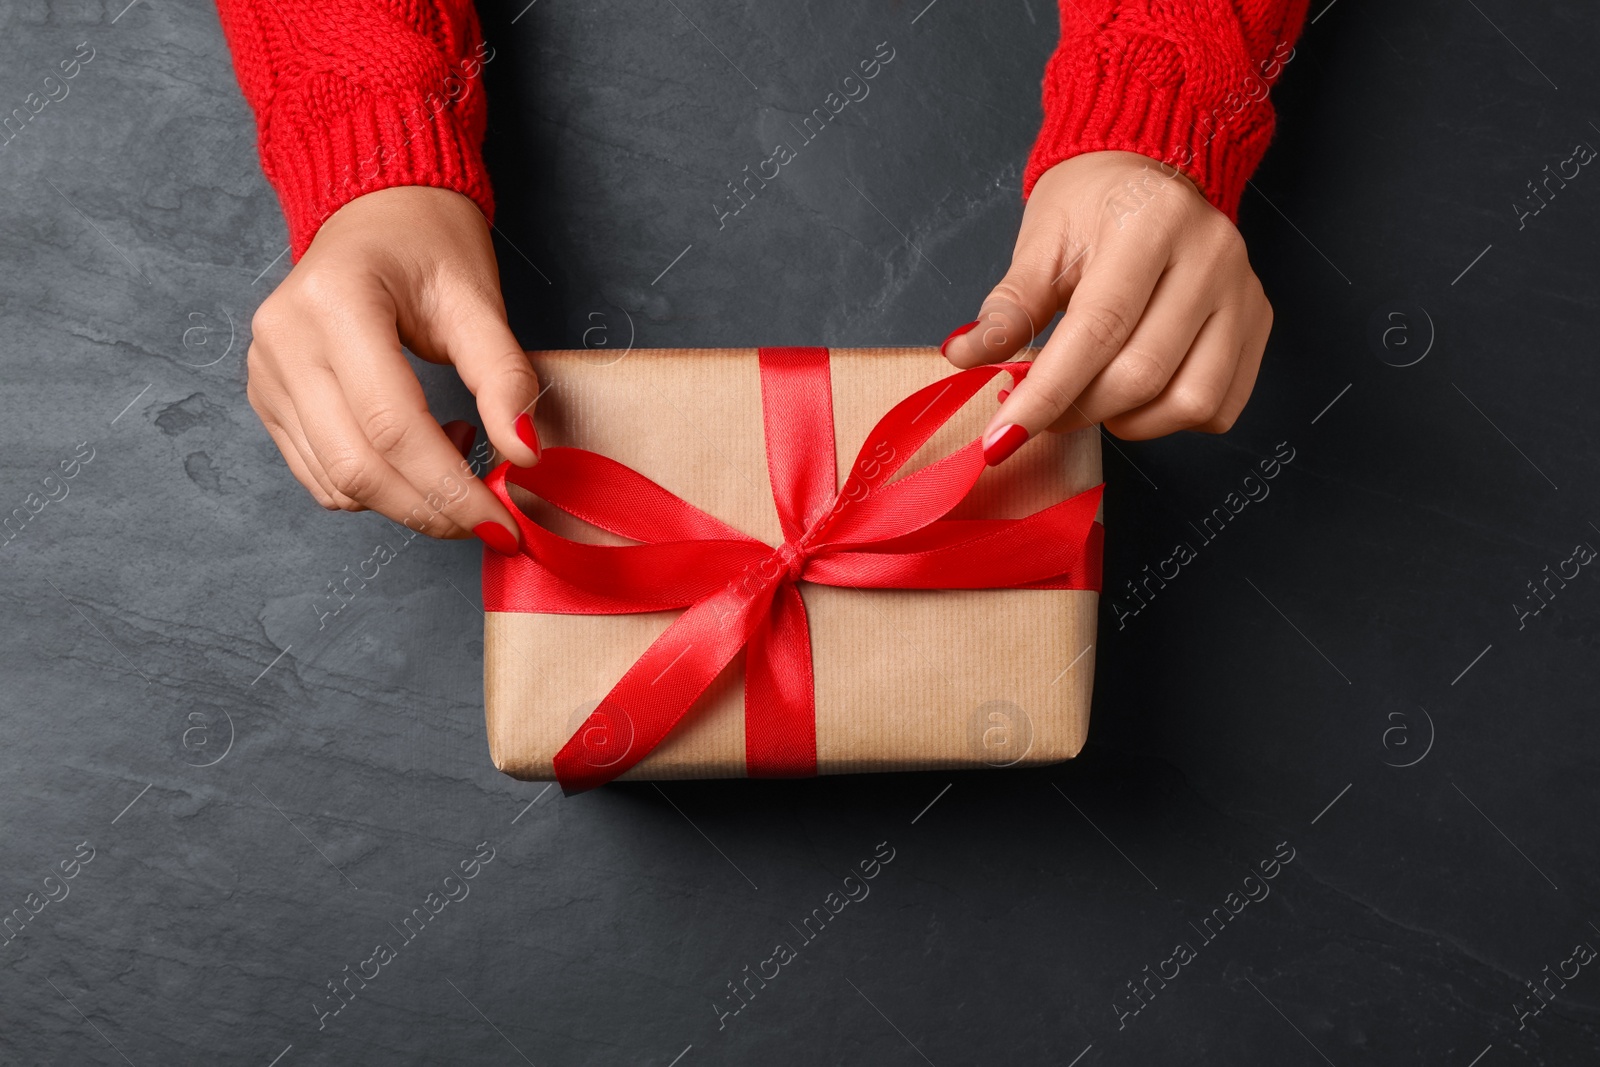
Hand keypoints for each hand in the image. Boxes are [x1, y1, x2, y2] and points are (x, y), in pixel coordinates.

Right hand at [247, 186, 540, 552]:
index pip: (393, 426)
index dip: (451, 489)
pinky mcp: (266, 397)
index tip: (504, 525)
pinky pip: (321, 474)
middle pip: (358, 466)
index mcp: (335, 302)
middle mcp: (284, 339)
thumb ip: (504, 378)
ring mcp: (265, 371)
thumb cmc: (429, 246)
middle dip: (432, 510)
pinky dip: (378, 487)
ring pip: (337, 482)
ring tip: (459, 450)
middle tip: (491, 520)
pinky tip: (419, 448)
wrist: (376, 213)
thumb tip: (524, 455)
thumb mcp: (478, 301)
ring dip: (408, 500)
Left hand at [940, 151, 1271, 464]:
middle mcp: (1211, 256)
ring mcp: (1243, 291)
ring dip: (1128, 422)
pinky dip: (1170, 419)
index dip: (1046, 394)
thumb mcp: (1040, 243)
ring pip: (1190, 400)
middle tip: (1041, 411)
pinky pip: (1219, 405)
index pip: (1097, 330)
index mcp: (1150, 223)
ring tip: (1093, 397)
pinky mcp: (1258, 322)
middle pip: (1142, 374)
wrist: (1150, 171)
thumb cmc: (1092, 206)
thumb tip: (965, 358)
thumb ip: (1008, 308)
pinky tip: (1138, 395)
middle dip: (1078, 410)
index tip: (1004, 436)